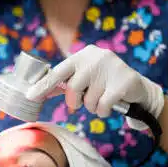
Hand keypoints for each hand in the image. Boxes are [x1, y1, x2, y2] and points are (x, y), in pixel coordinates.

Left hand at [25, 45, 164, 130]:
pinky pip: (102, 106)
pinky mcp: (123, 82)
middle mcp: (96, 57)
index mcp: (83, 54)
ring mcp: (111, 67)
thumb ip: (64, 83)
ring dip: (92, 107)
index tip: (30, 96)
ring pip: (88, 100)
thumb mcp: (84, 78)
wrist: (138, 88)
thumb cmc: (104, 83)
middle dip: (75, 102)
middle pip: (72, 89)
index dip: (44, 85)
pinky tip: (111, 105)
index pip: (59, 71)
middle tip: (83, 102)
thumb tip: (36, 93)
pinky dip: (104, 112)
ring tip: (102, 100)